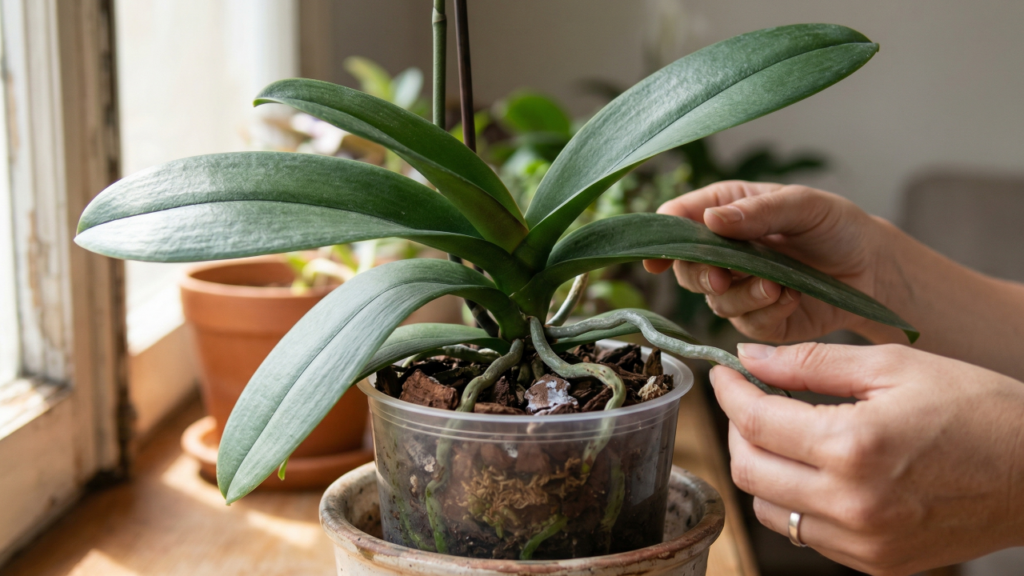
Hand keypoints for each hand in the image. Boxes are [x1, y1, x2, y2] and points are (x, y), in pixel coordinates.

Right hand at [644, 181, 899, 341]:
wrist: (874, 270)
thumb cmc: (838, 227)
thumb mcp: (804, 205)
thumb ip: (758, 211)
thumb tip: (710, 219)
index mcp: (727, 211)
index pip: (678, 220)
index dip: (661, 238)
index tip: (655, 258)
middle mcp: (724, 251)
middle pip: (685, 267)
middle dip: (699, 275)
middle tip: (721, 277)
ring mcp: (739, 288)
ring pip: (715, 300)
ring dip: (743, 295)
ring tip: (778, 284)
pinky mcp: (759, 320)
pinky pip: (746, 325)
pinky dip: (767, 313)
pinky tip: (791, 298)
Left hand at [711, 342, 1023, 574]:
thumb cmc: (976, 408)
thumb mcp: (893, 366)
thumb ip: (811, 362)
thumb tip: (751, 358)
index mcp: (854, 448)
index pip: (754, 422)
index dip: (729, 393)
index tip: (725, 374)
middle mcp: (852, 505)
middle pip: (749, 469)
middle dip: (737, 428)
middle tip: (752, 400)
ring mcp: (864, 544)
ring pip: (769, 508)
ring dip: (762, 467)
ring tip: (784, 433)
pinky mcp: (877, 565)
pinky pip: (806, 534)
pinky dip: (795, 499)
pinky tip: (816, 469)